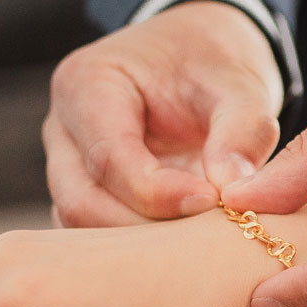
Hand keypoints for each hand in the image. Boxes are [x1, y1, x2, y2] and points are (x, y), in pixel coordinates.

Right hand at [44, 0, 282, 226]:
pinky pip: (95, 235)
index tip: (212, 202)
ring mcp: (65, 165)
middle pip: (82, 200)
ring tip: (198, 243)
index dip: (158, 192)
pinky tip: (182, 248)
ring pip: (81, 226)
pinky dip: (136, 250)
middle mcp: (64, 128)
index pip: (108, 156)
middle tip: (207, 235)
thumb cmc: (211, 63)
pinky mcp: (83, 194)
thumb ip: (242, 131)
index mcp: (87, 83)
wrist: (200, 57)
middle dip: (146, 229)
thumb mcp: (238, 84)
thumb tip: (234, 191)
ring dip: (139, 246)